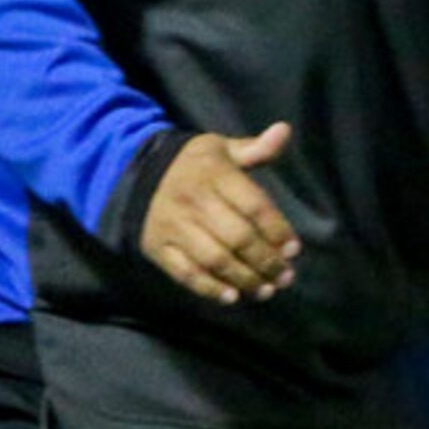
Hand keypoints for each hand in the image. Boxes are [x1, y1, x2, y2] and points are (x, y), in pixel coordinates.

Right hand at [140, 123, 299, 305]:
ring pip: (214, 259)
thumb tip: (284, 130)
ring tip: (266, 291)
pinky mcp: (158, 246)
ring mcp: (173, 226)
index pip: (253, 205)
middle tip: (285, 277)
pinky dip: (208, 288)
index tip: (293, 249)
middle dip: (266, 261)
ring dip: (243, 279)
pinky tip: (231, 297)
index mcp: (215, 174)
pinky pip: (185, 272)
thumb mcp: (221, 148)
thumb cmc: (192, 164)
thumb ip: (255, 148)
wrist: (134, 173)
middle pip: (237, 237)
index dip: (277, 229)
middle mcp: (194, 201)